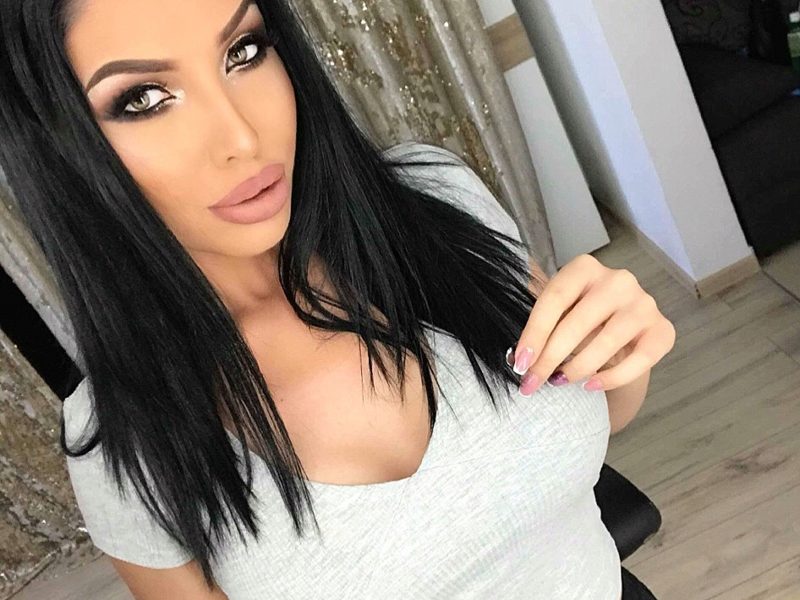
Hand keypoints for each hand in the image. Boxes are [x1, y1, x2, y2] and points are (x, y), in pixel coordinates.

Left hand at [504, 254, 675, 395]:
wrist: (621, 333)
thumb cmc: (579, 320)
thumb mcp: (557, 314)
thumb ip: (538, 329)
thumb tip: (518, 360)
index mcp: (584, 268)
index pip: (554, 298)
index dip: (534, 333)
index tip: (520, 363)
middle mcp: (618, 280)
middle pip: (578, 321)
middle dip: (550, 357)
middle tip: (533, 382)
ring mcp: (644, 303)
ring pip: (608, 341)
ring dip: (578, 367)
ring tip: (560, 382)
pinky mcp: (663, 330)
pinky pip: (639, 360)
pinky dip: (612, 377)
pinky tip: (590, 386)